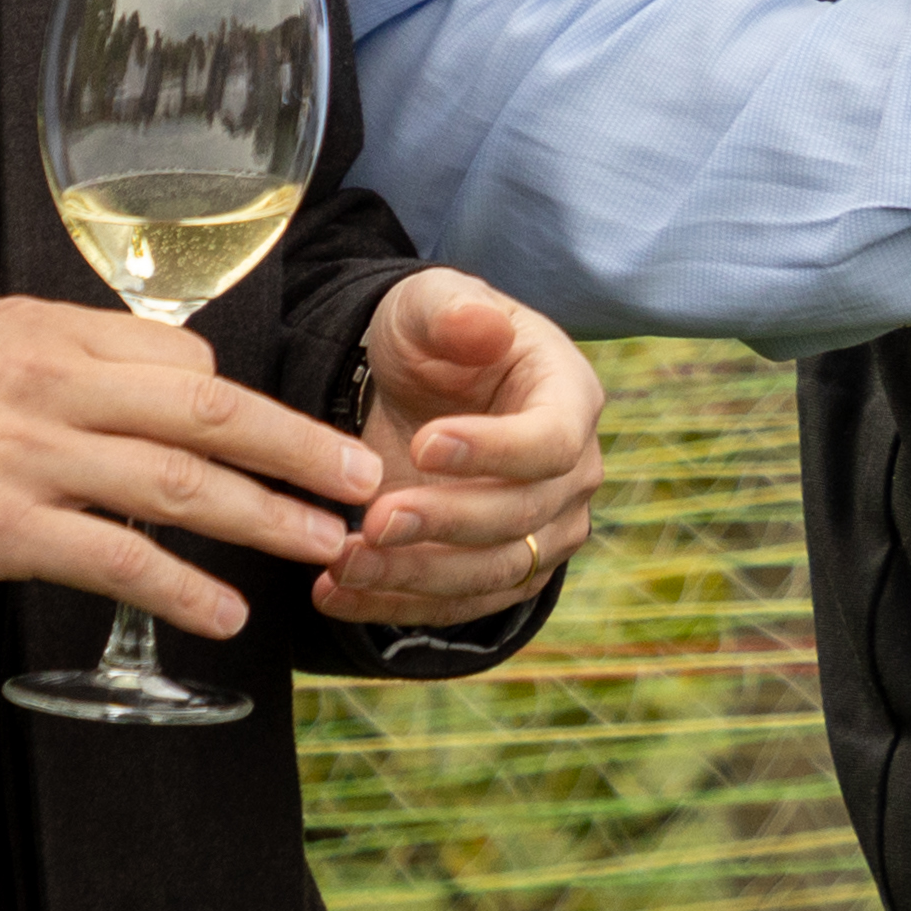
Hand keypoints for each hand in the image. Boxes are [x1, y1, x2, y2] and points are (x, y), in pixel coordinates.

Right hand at [0, 300, 380, 644]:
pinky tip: (224, 614)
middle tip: (365, 480)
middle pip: (208, 411)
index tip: (291, 443)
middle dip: (300, 447)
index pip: (178, 362)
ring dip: (270, 518)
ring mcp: (20, 451)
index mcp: (35, 330)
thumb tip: (130, 417)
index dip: (243, 410)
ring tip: (330, 548)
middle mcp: (40, 379)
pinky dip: (184, 587)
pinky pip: (117, 557)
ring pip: (181, 483)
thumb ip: (46, 381)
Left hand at [315, 270, 605, 629]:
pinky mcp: (506, 573)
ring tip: (343, 563)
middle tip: (374, 519)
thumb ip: (453, 310)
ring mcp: (547, 530)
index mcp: (571, 396)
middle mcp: (573, 472)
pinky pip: (460, 606)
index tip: (422, 445)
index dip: (494, 451)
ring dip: (416, 576)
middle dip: (446, 523)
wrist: (413, 391)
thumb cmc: (431, 340)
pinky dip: (397, 606)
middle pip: (523, 516)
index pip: (551, 440)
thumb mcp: (428, 304)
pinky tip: (337, 593)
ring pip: (494, 573)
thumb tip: (484, 326)